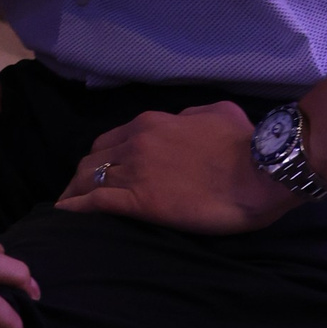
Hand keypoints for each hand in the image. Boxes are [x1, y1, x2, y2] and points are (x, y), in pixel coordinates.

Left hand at [56, 100, 293, 234]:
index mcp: (154, 122)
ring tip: (68, 204)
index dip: (102, 155)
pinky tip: (65, 215)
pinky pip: (95, 201)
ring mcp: (135, 170)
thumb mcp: (218, 113)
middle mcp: (137, 141)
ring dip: (75, 190)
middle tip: (79, 189)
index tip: (99, 167)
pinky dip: (76, 206)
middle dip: (83, 173)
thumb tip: (182, 121)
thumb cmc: (247, 142)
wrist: (260, 171)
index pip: (112, 138)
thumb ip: (192, 116)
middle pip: (94, 157)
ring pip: (88, 177)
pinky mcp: (139, 200)